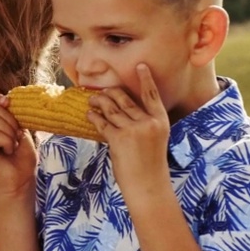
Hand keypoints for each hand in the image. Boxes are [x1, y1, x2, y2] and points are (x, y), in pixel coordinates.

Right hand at [0, 95, 37, 199]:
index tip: (10, 109)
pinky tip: (8, 151)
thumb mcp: (20, 129)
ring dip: (10, 133)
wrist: (21, 181)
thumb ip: (11, 114)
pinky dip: (7, 142)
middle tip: (16, 137)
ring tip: (12, 145)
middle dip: (11, 120)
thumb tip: (3, 98)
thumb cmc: (22, 159)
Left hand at [87, 64, 170, 197]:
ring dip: (99, 102)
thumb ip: (143, 124)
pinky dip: (94, 117)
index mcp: (160, 121)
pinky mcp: (119, 138)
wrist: (148, 185)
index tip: (140, 66)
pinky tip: (89, 114)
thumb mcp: (154, 140)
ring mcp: (133, 130)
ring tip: (91, 100)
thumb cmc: (149, 164)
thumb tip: (121, 111)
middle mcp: (148, 122)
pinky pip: (102, 123)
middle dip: (111, 93)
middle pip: (125, 99)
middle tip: (101, 91)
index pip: (152, 95)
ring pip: (111, 108)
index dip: (146, 79)